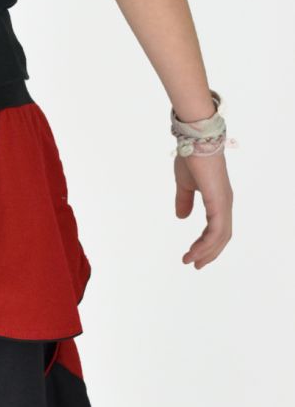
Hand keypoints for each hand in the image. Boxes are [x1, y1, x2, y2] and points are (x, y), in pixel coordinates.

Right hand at [174, 149, 232, 268]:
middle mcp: (225, 203)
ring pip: (220, 236)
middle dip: (209, 253)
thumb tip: (181, 217)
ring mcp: (223, 203)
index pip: (218, 228)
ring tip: (190, 261)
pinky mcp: (219, 202)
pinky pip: (216, 230)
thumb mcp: (184, 185)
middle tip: (194, 265)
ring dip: (206, 252)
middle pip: (222, 236)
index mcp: (218, 199)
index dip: (207, 244)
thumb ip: (184, 201)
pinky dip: (206, 244)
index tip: (193, 256)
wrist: (195, 141)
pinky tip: (194, 252)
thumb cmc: (191, 158)